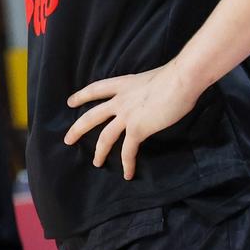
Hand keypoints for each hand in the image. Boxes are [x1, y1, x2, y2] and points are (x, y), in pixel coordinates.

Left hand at [64, 61, 204, 180]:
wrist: (181, 80)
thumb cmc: (176, 75)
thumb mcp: (154, 78)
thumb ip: (147, 89)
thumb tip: (155, 97)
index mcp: (124, 84)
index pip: (97, 89)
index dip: (82, 95)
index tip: (70, 101)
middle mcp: (121, 100)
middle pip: (92, 116)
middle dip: (78, 129)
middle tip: (67, 139)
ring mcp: (127, 116)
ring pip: (105, 137)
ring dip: (99, 152)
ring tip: (97, 163)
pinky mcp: (138, 129)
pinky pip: (128, 151)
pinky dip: (127, 164)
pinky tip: (127, 174)